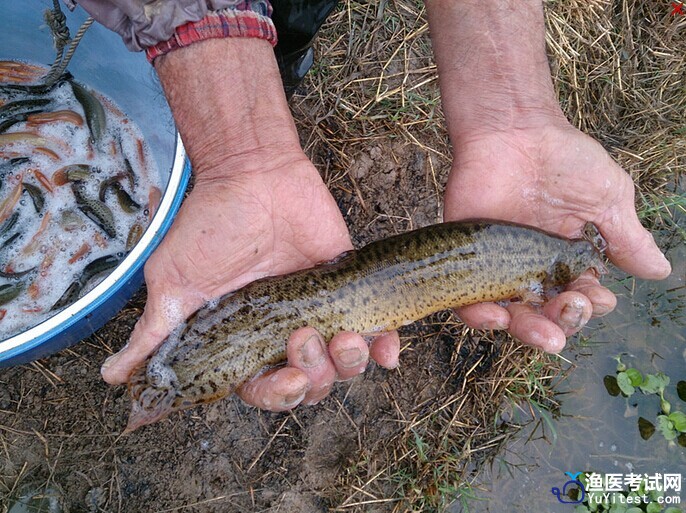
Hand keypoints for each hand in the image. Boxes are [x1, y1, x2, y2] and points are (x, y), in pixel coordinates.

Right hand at [101, 152, 398, 407]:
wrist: (251, 173)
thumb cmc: (208, 226)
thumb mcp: (174, 282)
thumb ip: (155, 332)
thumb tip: (114, 378)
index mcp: (245, 343)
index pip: (266, 390)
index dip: (281, 395)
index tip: (290, 378)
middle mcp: (283, 334)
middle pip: (311, 383)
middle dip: (316, 375)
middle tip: (307, 337)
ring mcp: (320, 312)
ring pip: (346, 364)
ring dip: (350, 362)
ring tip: (347, 337)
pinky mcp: (348, 288)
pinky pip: (377, 330)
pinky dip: (386, 347)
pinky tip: (389, 348)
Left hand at [444, 118, 670, 351]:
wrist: (513, 131)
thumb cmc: (564, 160)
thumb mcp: (607, 198)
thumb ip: (628, 238)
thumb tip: (660, 271)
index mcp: (569, 261)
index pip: (582, 298)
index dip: (592, 305)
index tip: (596, 295)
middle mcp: (534, 270)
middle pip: (548, 316)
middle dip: (564, 322)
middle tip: (571, 307)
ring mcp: (498, 267)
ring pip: (512, 317)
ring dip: (529, 332)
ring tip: (543, 336)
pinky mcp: (466, 260)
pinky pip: (467, 301)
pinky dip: (480, 316)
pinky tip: (497, 316)